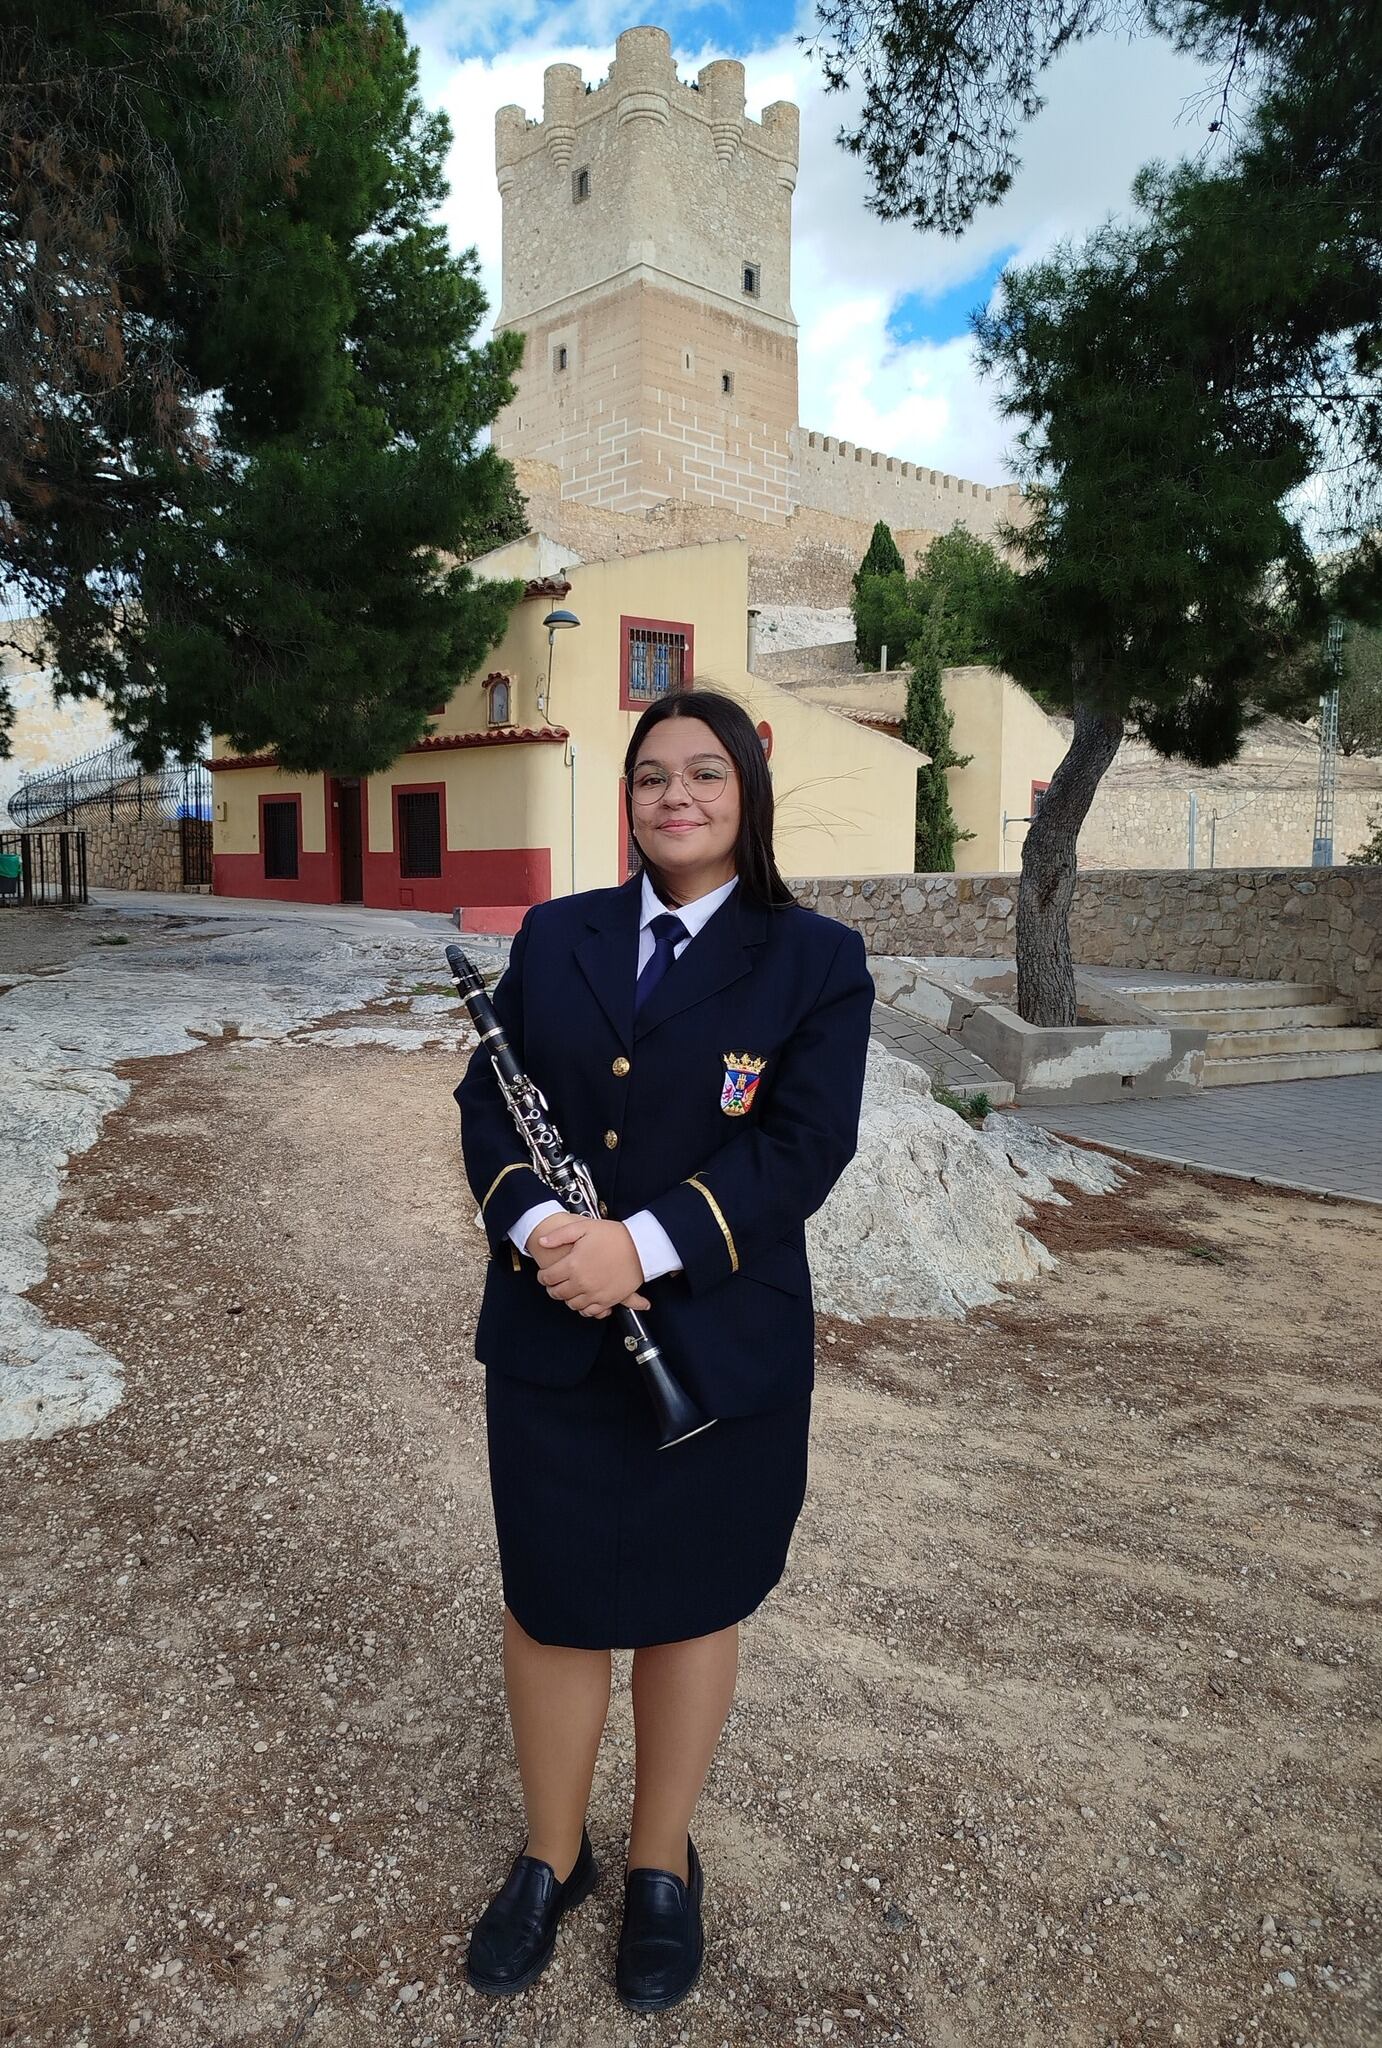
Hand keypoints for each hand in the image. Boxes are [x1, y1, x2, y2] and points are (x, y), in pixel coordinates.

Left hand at [529, 1217, 650, 1317]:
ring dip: (567, 1299)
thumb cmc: (614, 1235)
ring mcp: (595, 1293)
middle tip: (553, 1284)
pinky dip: (583, 1308)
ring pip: (572, 1304)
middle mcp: (582, 1282)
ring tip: (568, 1291)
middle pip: (558, 1293)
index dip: (543, 1277)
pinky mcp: (609, 1300)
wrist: (640, 1247)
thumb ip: (560, 1235)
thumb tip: (542, 1242)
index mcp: (573, 1265)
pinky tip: (582, 1300)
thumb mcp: (584, 1227)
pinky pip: (590, 1311)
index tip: (544, 1275)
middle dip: (552, 1289)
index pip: (548, 1278)